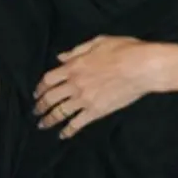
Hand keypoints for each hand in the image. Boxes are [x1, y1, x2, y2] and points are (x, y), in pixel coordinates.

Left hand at [34, 35, 164, 139]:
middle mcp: (75, 84)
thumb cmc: (123, 50)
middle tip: (36, 111)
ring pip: (60, 112)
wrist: (142, 67)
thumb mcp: (97, 42)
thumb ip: (76, 51)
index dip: (40, 87)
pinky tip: (63, 135)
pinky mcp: (97, 111)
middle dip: (40, 106)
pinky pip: (77, 123)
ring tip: (42, 125)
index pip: (48, 79)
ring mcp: (85, 99)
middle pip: (50, 97)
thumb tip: (60, 57)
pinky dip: (68, 130)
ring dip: (49, 119)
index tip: (36, 93)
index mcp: (74, 66)